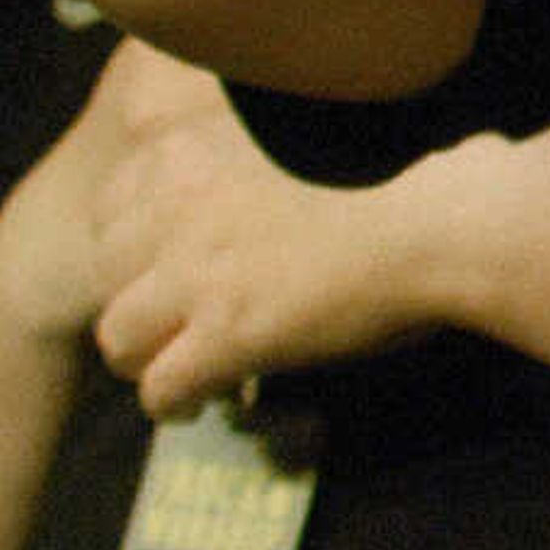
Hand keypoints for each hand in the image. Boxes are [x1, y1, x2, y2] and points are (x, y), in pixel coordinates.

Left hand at [83, 47, 424, 414]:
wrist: (444, 221)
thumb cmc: (409, 176)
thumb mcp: (311, 145)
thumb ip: (267, 157)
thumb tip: (284, 183)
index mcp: (199, 151)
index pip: (114, 200)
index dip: (133, 240)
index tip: (166, 260)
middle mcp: (181, 207)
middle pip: (106, 269)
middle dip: (135, 298)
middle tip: (171, 320)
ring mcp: (199, 272)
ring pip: (117, 334)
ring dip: (143, 356)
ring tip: (173, 367)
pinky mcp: (226, 332)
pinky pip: (161, 387)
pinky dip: (175, 403)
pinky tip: (202, 404)